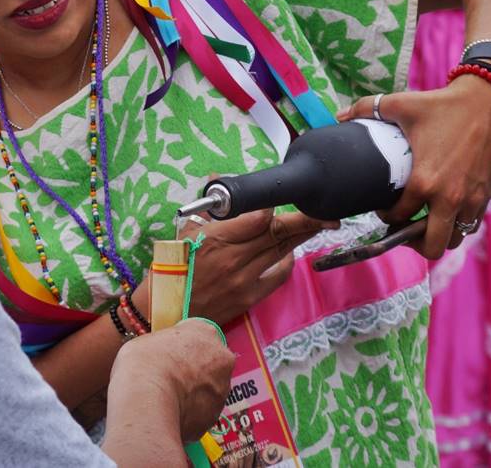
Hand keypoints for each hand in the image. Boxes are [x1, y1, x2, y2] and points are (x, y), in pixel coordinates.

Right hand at [110, 319, 236, 441]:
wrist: (147, 399)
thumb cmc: (143, 363)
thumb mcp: (148, 341)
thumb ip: (164, 347)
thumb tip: (162, 358)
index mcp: (206, 331)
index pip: (199, 333)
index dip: (183, 345)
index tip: (170, 353)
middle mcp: (222, 358)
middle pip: (209, 362)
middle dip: (193, 370)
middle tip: (169, 377)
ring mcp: (222, 389)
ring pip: (208, 390)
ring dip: (193, 394)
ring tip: (166, 398)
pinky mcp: (215, 416)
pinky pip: (202, 413)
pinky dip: (190, 414)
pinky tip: (169, 413)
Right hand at [134, 204, 336, 323]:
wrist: (166, 311)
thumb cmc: (172, 269)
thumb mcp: (184, 233)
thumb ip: (208, 209)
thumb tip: (216, 178)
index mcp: (215, 239)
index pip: (257, 217)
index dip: (274, 206)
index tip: (282, 199)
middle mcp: (234, 259)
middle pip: (278, 233)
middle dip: (305, 220)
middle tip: (325, 211)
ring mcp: (244, 280)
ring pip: (282, 251)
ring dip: (302, 237)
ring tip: (317, 224)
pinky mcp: (249, 297)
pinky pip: (278, 275)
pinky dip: (287, 261)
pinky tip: (289, 252)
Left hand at [338, 76, 490, 258]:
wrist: (487, 101)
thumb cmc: (442, 105)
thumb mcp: (401, 104)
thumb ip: (366, 108)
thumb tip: (340, 116)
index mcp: (424, 182)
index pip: (398, 218)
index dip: (385, 217)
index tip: (382, 208)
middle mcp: (450, 197)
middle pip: (431, 246)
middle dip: (412, 242)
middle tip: (402, 226)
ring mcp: (471, 199)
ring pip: (454, 240)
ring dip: (436, 236)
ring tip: (423, 222)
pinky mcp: (486, 195)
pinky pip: (470, 226)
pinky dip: (457, 226)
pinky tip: (443, 211)